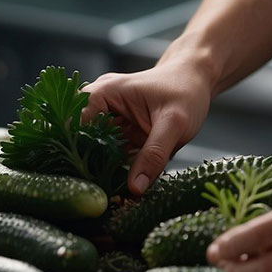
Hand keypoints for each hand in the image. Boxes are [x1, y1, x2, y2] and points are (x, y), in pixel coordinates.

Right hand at [82, 61, 211, 194]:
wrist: (196, 81)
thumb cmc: (186, 91)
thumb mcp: (174, 123)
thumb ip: (154, 155)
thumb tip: (135, 188)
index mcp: (104, 93)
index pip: (74, 126)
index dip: (78, 152)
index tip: (87, 179)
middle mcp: (99, 104)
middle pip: (79, 140)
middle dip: (86, 164)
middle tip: (97, 189)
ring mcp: (108, 119)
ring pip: (92, 149)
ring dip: (98, 169)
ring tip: (105, 190)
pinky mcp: (119, 132)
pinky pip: (108, 153)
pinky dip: (111, 168)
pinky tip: (116, 183)